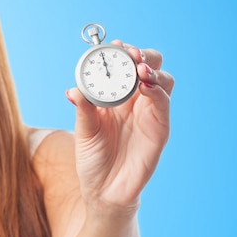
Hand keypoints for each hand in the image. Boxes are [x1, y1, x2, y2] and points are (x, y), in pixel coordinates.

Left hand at [65, 40, 174, 213]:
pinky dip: (157, 92)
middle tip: (131, 53)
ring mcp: (150, 115)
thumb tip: (72, 90)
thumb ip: (83, 110)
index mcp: (117, 98)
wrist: (102, 191)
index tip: (115, 45)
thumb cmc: (93, 160)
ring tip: (139, 68)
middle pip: (151, 67)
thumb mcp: (84, 131)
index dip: (123, 53)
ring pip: (163, 81)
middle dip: (143, 55)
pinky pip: (163, 105)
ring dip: (153, 70)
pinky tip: (145, 86)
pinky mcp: (159, 131)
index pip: (126, 66)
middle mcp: (136, 102)